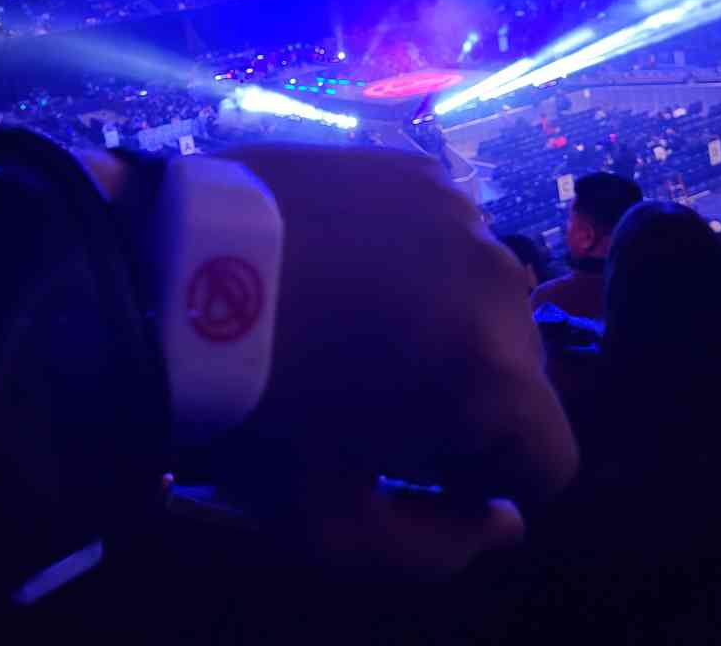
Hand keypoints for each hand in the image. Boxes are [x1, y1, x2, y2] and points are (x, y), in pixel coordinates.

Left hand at [203, 145, 576, 569]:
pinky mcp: (420, 171)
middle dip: (468, 397)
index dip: (489, 479)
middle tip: (377, 393)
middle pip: (519, 373)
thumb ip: (438, 549)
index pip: (551, 459)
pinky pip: (447, 236)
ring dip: (446, 321)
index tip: (421, 467)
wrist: (169, 273)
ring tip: (357, 319)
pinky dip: (416, 257)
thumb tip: (504, 523)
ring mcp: (463, 215)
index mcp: (496, 376)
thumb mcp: (331, 523)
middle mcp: (503, 283)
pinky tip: (345, 261)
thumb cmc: (253, 407)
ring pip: (485, 299)